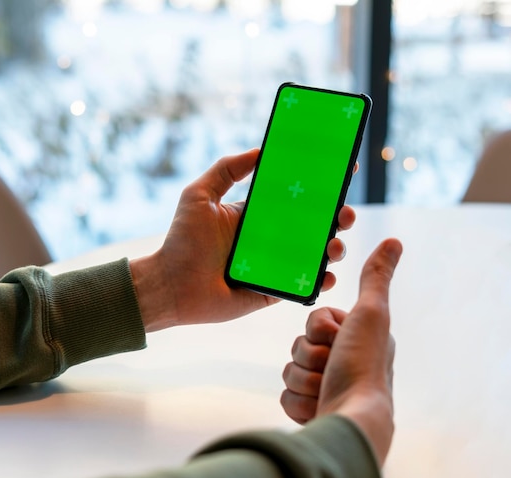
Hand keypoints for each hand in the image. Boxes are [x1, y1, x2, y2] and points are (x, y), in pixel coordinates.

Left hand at [130, 149, 355, 331]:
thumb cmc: (181, 241)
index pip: (296, 196)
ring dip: (334, 247)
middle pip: (315, 225)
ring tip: (334, 245)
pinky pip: (305, 285)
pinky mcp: (274, 291)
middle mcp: (271, 238)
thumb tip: (259, 149)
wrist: (171, 285)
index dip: (322, 184)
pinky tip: (327, 274)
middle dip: (338, 216)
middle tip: (344, 213)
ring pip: (316, 254)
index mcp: (257, 214)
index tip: (344, 169)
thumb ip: (226, 169)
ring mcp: (275, 265)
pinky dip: (322, 280)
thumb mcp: (199, 195)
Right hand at [280, 238, 401, 463]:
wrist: (353, 419)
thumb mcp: (370, 314)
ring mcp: (326, 387)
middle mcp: (343, 361)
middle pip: (299, 345)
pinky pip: (286, 395)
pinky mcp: (311, 409)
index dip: (319, 329)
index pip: (314, 321)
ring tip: (327, 389)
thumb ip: (375, 277)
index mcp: (357, 338)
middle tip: (332, 367)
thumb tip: (394, 240)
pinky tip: (319, 407)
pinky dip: (299, 402)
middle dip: (310, 357)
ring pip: (290, 369)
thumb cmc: (363, 365)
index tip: (338, 339)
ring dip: (305, 379)